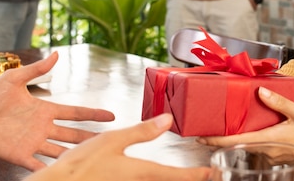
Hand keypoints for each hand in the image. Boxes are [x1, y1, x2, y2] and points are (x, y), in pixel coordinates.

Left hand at [0, 52, 114, 170]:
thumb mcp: (14, 79)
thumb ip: (37, 69)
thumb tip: (56, 54)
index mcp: (44, 110)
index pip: (75, 112)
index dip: (93, 114)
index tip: (111, 115)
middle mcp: (42, 127)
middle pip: (73, 133)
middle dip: (91, 137)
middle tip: (109, 140)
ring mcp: (33, 142)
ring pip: (61, 150)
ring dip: (76, 153)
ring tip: (92, 158)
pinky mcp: (20, 155)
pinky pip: (39, 165)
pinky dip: (51, 170)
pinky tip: (64, 173)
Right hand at [25, 114, 210, 180]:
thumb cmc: (80, 166)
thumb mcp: (112, 141)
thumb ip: (142, 132)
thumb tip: (167, 120)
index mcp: (141, 172)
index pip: (177, 176)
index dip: (198, 176)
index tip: (213, 174)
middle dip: (187, 180)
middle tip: (206, 175)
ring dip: (171, 180)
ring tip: (184, 176)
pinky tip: (151, 176)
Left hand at [198, 87, 293, 170]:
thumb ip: (278, 101)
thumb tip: (259, 91)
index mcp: (269, 139)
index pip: (236, 141)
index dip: (216, 140)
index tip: (201, 136)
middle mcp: (267, 150)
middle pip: (238, 146)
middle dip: (222, 139)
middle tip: (208, 128)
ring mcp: (272, 155)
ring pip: (248, 147)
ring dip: (236, 140)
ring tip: (224, 128)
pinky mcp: (278, 156)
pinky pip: (258, 148)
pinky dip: (249, 140)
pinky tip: (249, 131)